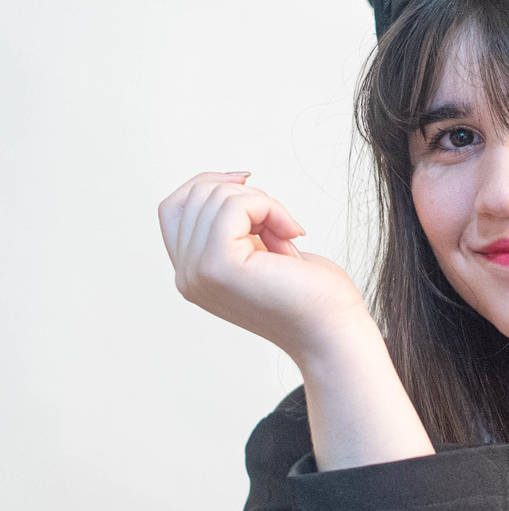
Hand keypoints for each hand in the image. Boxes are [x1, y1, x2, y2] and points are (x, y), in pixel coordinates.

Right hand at [158, 172, 370, 365]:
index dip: (209, 184)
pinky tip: (290, 235)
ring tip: (286, 236)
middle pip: (195, 195)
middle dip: (245, 196)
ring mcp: (197, 273)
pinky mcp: (218, 266)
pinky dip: (269, 207)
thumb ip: (232, 225)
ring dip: (263, 203)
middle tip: (280, 226)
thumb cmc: (310, 293)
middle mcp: (186, 276)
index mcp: (192, 273)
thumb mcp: (260, 246)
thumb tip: (229, 179)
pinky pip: (234, 205)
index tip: (249, 185)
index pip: (174, 208)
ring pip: (215, 196)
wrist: (333, 330)